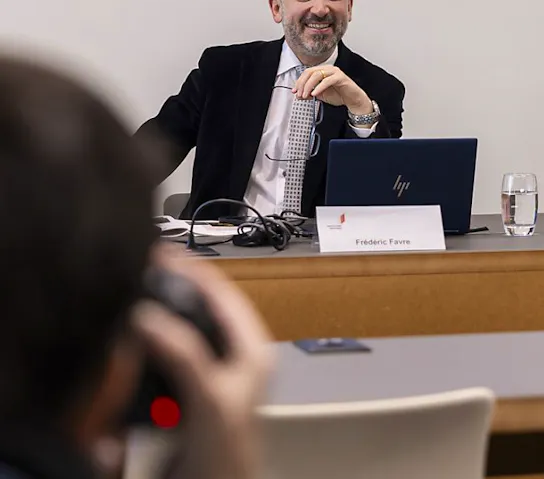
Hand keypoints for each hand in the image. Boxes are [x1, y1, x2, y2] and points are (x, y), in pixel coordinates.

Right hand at [131, 245, 273, 478]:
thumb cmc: (228, 454)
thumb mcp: (209, 397)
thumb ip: (184, 354)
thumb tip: (149, 316)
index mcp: (252, 349)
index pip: (224, 292)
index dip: (193, 269)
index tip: (160, 252)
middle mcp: (235, 356)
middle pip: (200, 307)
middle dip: (170, 289)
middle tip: (137, 270)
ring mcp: (211, 373)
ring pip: (181, 330)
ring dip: (157, 316)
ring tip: (129, 296)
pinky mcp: (188, 391)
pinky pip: (165, 356)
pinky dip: (148, 347)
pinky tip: (128, 343)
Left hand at [294, 65, 373, 116]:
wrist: (353, 100)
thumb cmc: (340, 95)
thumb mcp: (321, 95)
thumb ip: (310, 93)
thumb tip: (299, 95)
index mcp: (322, 71)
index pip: (307, 73)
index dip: (299, 82)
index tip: (295, 91)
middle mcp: (328, 69)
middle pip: (310, 72)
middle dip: (302, 84)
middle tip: (299, 94)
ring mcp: (334, 72)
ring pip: (317, 74)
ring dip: (308, 85)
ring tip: (306, 95)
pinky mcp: (340, 77)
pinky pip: (327, 80)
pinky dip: (319, 87)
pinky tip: (315, 93)